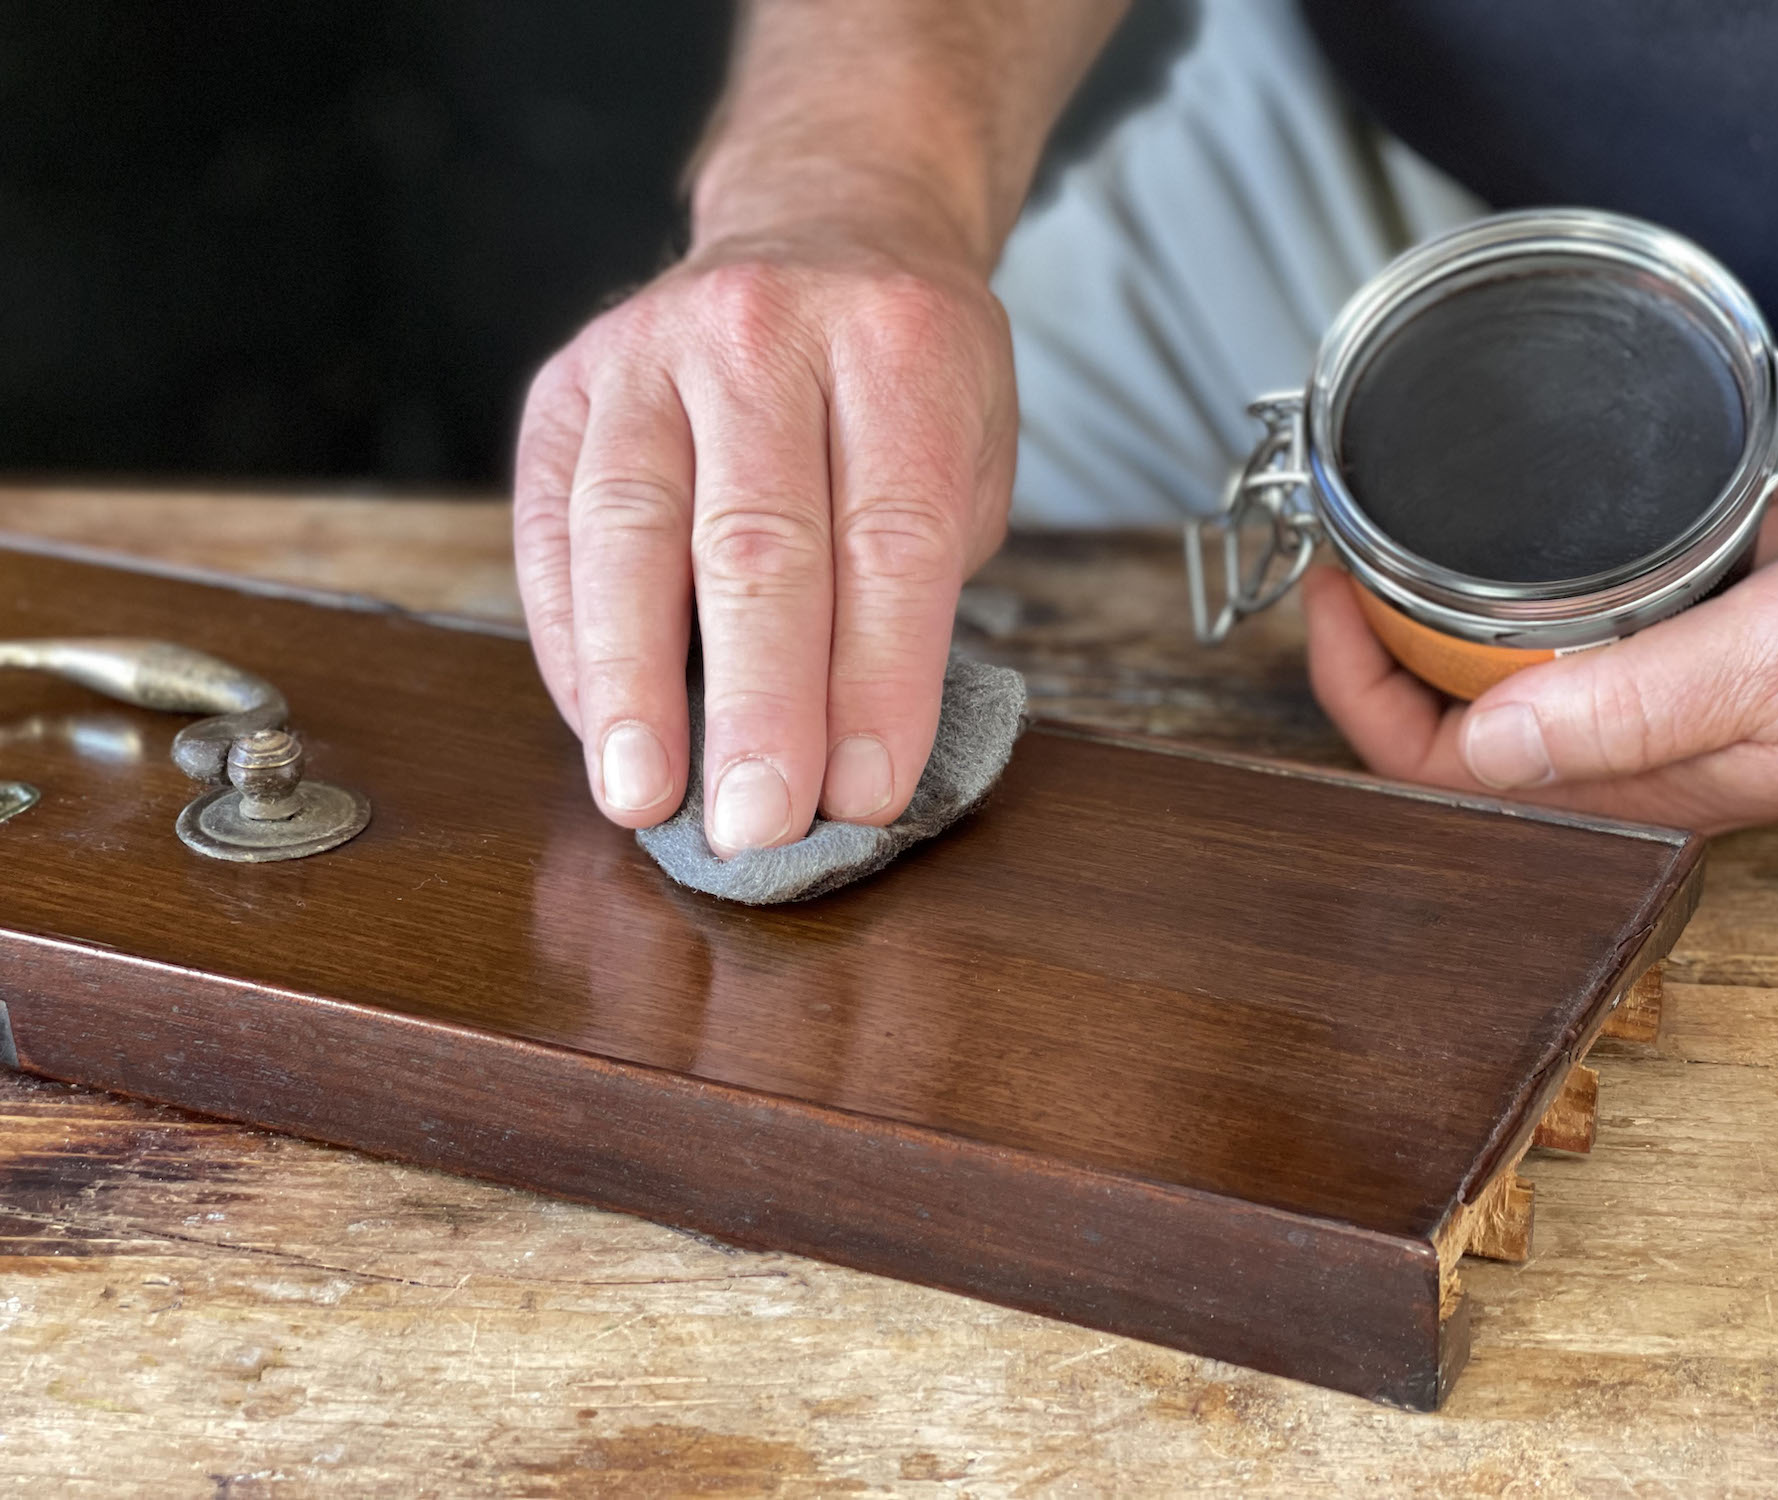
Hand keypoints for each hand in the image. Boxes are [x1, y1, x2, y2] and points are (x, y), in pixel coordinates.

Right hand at [514, 218, 1015, 851]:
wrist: (824, 227)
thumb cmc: (907, 376)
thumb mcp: (969, 452)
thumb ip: (918, 585)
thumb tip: (852, 760)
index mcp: (898, 346)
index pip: (890, 539)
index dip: (878, 681)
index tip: (865, 796)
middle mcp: (763, 333)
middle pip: (757, 545)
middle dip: (758, 705)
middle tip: (758, 827)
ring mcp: (648, 349)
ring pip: (629, 535)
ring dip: (633, 684)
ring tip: (642, 796)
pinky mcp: (566, 384)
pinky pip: (552, 528)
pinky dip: (571, 641)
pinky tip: (596, 725)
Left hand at [1305, 494, 1777, 832]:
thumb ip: (1634, 705)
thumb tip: (1484, 746)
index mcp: (1641, 785)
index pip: (1441, 774)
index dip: (1360, 692)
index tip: (1332, 594)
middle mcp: (1632, 757)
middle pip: (1452, 731)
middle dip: (1378, 651)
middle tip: (1346, 557)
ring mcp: (1657, 706)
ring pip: (1501, 684)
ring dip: (1435, 623)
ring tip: (1390, 545)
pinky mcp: (1687, 653)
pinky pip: (1566, 640)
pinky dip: (1515, 597)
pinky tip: (1497, 548)